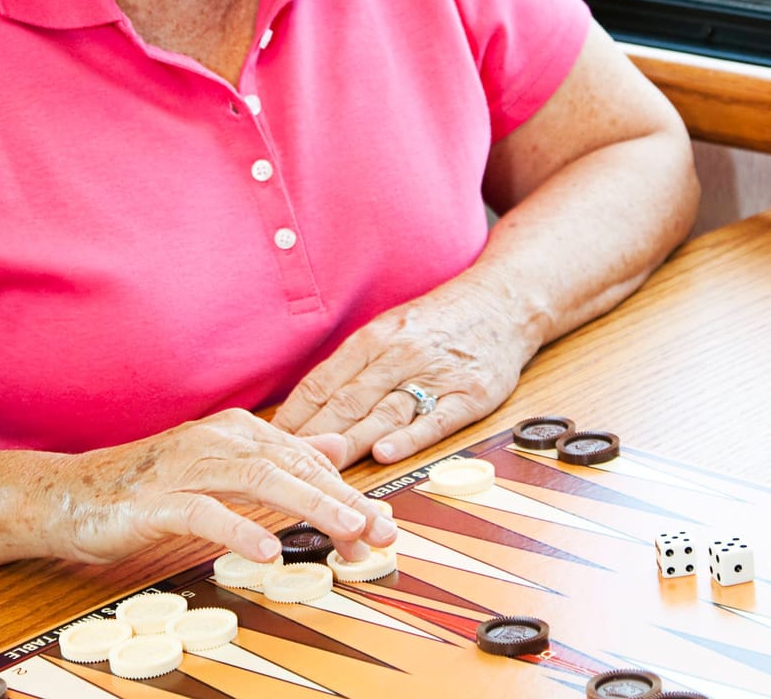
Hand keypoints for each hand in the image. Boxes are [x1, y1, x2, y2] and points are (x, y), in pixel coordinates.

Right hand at [46, 409, 395, 564]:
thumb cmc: (147, 486)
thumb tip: (333, 450)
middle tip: (379, 531)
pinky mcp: (155, 500)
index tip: (379, 526)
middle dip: (343, 501)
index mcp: (238, 432)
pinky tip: (267, 549)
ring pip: (259, 480)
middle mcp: (217, 440)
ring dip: (308, 506)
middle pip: (293, 467)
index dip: (346, 494)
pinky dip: (238, 528)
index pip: (306, 461)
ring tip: (345, 532)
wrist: (67, 494)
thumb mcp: (220, 467)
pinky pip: (204, 512)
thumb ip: (278, 458)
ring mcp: (185, 467)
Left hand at [271, 286, 532, 467]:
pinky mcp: (470, 393)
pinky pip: (436, 418)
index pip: (322, 383)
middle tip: (282, 468)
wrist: (504, 301)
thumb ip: (353, 368)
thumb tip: (307, 408)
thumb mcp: (390, 329)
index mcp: (374, 338)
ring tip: (324, 469)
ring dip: (351, 443)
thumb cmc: (441, 321)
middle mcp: (400, 354)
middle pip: (347, 402)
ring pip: (384, 412)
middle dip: (312, 438)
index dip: (292, 418)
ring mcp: (435, 374)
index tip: (266, 446)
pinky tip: (387, 452)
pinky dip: (410, 437)